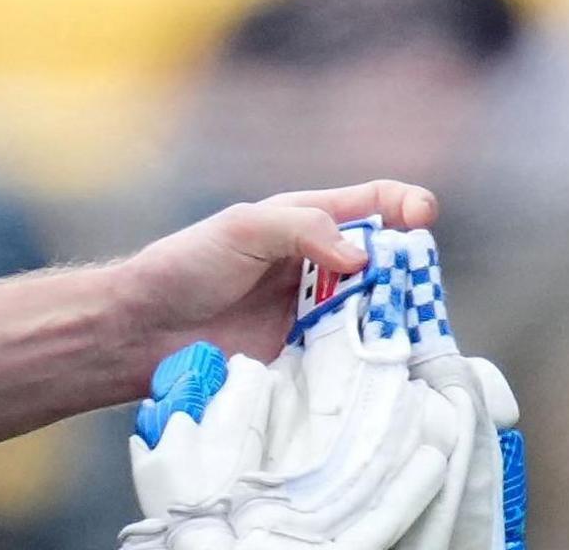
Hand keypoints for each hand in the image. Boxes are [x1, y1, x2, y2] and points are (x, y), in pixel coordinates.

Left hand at [113, 182, 440, 385]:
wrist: (145, 331)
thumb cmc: (188, 266)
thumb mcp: (244, 228)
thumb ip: (304, 229)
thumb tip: (362, 259)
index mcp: (307, 222)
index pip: (372, 204)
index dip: (405, 205)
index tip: (423, 217)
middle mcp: (321, 268)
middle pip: (388, 264)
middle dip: (410, 272)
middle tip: (406, 287)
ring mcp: (319, 314)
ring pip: (380, 312)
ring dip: (397, 318)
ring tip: (399, 327)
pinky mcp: (311, 357)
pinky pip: (356, 356)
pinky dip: (375, 358)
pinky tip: (384, 363)